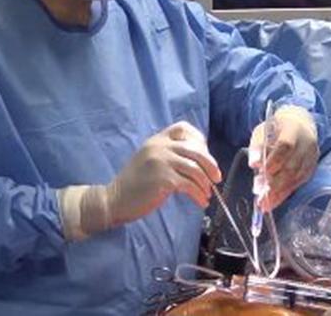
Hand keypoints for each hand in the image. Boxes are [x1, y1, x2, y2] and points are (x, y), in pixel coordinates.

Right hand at [59, 121, 221, 239]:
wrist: (114, 200)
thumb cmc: (134, 184)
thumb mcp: (149, 160)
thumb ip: (168, 155)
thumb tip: (197, 162)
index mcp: (156, 140)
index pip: (183, 128)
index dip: (199, 139)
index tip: (205, 155)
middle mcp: (159, 146)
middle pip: (196, 149)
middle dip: (210, 164)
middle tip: (216, 178)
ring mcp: (161, 162)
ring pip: (195, 168)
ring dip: (205, 183)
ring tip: (206, 194)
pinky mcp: (163, 179)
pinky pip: (189, 185)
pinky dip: (198, 194)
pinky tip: (200, 201)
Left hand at [248, 105, 318, 211]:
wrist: (300, 125)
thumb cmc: (277, 129)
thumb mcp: (263, 131)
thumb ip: (258, 146)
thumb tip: (254, 164)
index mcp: (293, 129)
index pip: (286, 145)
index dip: (275, 160)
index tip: (263, 171)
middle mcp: (307, 144)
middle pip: (292, 166)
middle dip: (275, 184)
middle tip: (261, 197)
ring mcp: (312, 157)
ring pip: (296, 177)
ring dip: (280, 192)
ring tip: (265, 204)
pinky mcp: (311, 167)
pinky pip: (299, 182)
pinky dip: (286, 193)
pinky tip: (275, 200)